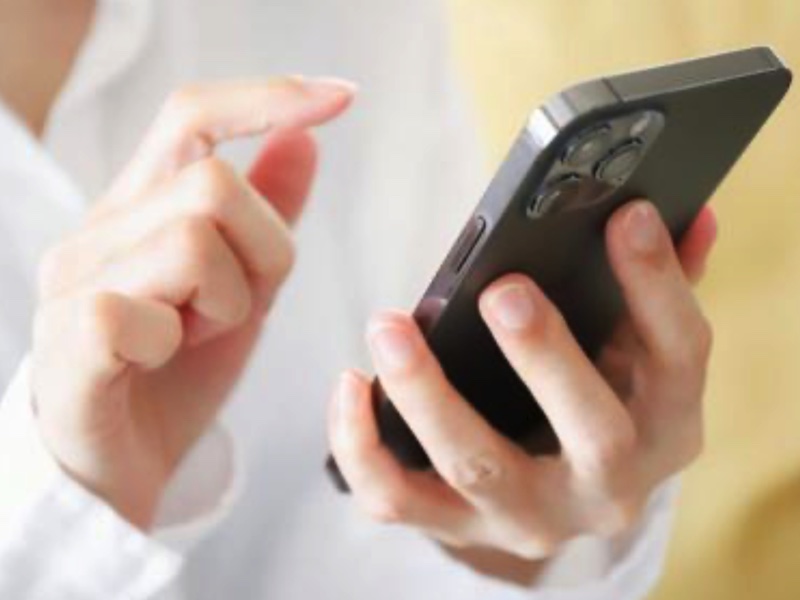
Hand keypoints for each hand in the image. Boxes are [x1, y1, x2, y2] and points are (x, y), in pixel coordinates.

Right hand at [32, 77, 354, 528]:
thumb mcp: (241, 286)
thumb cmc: (174, 375)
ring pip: (192, 238)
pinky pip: (144, 309)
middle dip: (261, 252)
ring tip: (196, 335)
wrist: (119, 464)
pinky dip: (179, 340)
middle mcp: (99, 230)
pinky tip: (163, 359)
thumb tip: (306, 139)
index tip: (342, 98)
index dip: (268, 97)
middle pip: (215, 185)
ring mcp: (76, 281)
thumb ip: (267, 216)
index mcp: (139, 208)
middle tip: (235, 305)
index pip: (193, 116)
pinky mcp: (69, 337)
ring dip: (224, 301)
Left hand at [329, 200, 716, 558]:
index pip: (680, 352)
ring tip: (389, 325)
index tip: (624, 214)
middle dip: (547, 358)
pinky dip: (362, 446)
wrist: (555, 493)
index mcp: (665, 424)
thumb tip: (684, 214)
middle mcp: (607, 484)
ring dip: (429, 395)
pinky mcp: (458, 526)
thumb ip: (656, 287)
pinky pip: (398, 498)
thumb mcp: (637, 351)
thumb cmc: (596, 397)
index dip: (659, 282)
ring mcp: (530, 515)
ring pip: (478, 466)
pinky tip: (351, 383)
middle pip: (594, 432)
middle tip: (503, 291)